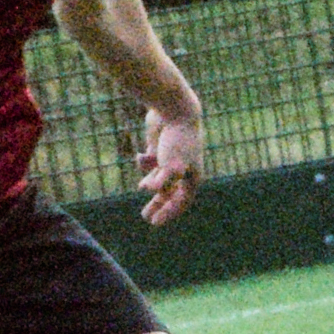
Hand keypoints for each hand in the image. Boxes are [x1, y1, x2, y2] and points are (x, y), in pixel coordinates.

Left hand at [137, 107, 202, 224]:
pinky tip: (140, 156)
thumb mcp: (171, 165)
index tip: (154, 223)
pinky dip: (145, 163)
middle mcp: (184, 169)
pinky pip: (152, 162)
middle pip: (171, 193)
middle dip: (158, 204)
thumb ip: (162, 182)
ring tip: (141, 188)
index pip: (181, 202)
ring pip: (160, 178)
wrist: (175, 110)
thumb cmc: (177, 139)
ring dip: (151, 184)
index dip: (168, 213)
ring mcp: (172, 158)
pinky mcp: (160, 148)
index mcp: (193, 176)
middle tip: (146, 217)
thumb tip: (150, 190)